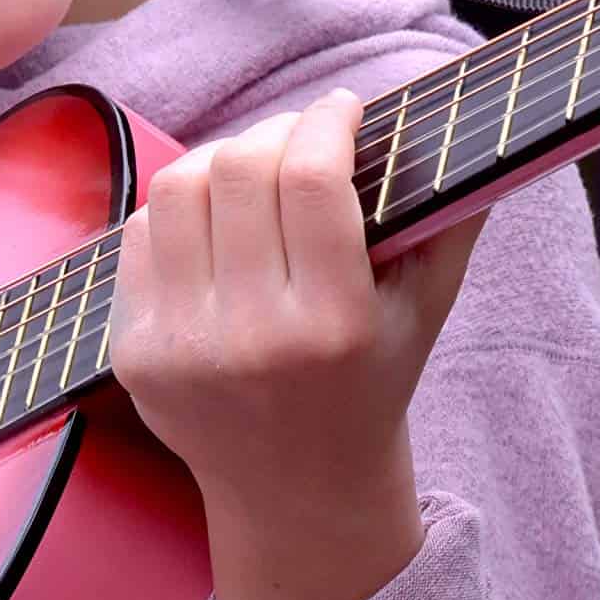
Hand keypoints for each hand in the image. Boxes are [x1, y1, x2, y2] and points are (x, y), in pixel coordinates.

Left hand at [109, 88, 486, 599]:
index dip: (327, 121)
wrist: (298, 490)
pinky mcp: (133, 352)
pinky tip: (216, 220)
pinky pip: (138, 234)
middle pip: (240, 169)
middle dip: (276, 130)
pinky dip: (179, 208)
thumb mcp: (427, 308)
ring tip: (256, 168)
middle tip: (302, 136)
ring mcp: (181, 348)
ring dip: (222, 159)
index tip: (344, 108)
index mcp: (333, 326)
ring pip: (178, 189)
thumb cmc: (372, 379)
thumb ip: (454, 214)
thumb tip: (466, 115)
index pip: (313, 179)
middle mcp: (252, 339)